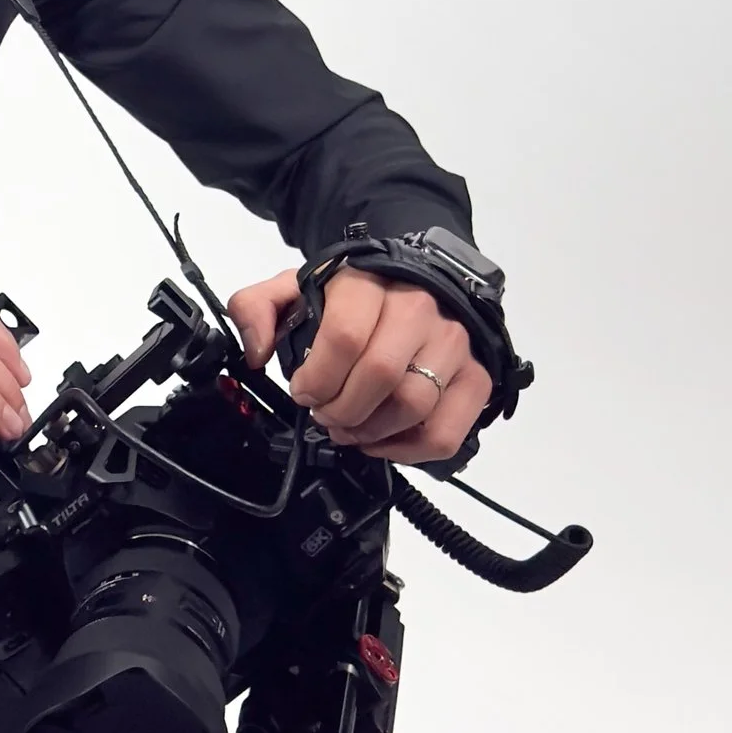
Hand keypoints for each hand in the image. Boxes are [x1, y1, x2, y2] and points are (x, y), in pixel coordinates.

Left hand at [225, 264, 492, 464]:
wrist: (417, 281)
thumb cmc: (355, 294)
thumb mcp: (296, 287)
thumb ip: (257, 308)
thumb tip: (255, 352)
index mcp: (370, 284)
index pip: (346, 338)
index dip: (318, 378)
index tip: (304, 391)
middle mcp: (420, 309)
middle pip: (381, 377)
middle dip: (341, 410)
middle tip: (325, 415)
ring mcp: (454, 344)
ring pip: (414, 406)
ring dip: (371, 433)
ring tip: (350, 429)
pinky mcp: (476, 377)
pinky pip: (445, 432)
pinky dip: (409, 451)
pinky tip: (383, 442)